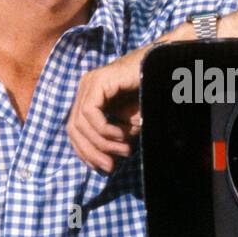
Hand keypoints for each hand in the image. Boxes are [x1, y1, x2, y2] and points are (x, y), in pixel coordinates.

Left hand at [67, 48, 145, 173]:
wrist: (163, 69)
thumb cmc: (148, 95)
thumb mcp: (127, 124)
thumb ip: (112, 139)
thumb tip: (103, 162)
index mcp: (88, 96)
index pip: (75, 129)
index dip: (85, 151)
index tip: (102, 167)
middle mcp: (85, 88)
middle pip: (74, 128)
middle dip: (91, 152)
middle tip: (110, 166)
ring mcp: (89, 82)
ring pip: (81, 123)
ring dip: (102, 143)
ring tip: (124, 150)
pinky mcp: (98, 81)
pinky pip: (90, 112)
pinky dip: (103, 129)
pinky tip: (121, 135)